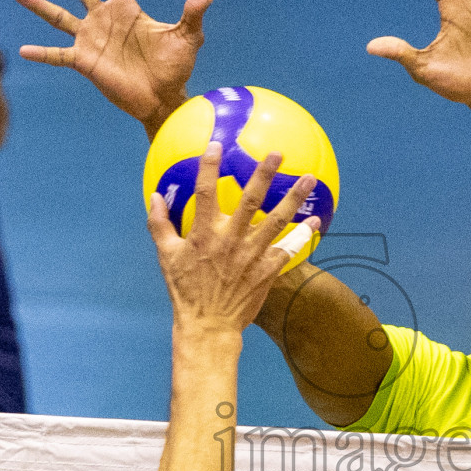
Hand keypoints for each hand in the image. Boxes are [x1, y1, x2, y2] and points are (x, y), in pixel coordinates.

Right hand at [13, 0, 219, 133]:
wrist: (162, 98)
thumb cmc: (174, 67)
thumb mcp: (187, 36)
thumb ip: (194, 11)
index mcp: (126, 8)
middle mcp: (104, 19)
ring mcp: (91, 39)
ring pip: (59, 16)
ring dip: (38, 4)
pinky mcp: (84, 62)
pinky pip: (58, 55)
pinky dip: (42, 53)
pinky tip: (23, 50)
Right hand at [147, 144, 318, 334]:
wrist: (208, 325)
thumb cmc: (185, 290)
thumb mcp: (167, 256)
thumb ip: (160, 224)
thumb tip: (155, 197)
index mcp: (204, 234)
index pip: (206, 192)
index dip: (210, 167)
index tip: (217, 145)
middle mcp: (230, 240)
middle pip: (250, 200)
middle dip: (265, 174)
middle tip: (278, 154)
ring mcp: (251, 255)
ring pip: (277, 221)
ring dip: (295, 198)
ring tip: (310, 178)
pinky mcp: (267, 270)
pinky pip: (288, 249)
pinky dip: (302, 235)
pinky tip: (315, 221)